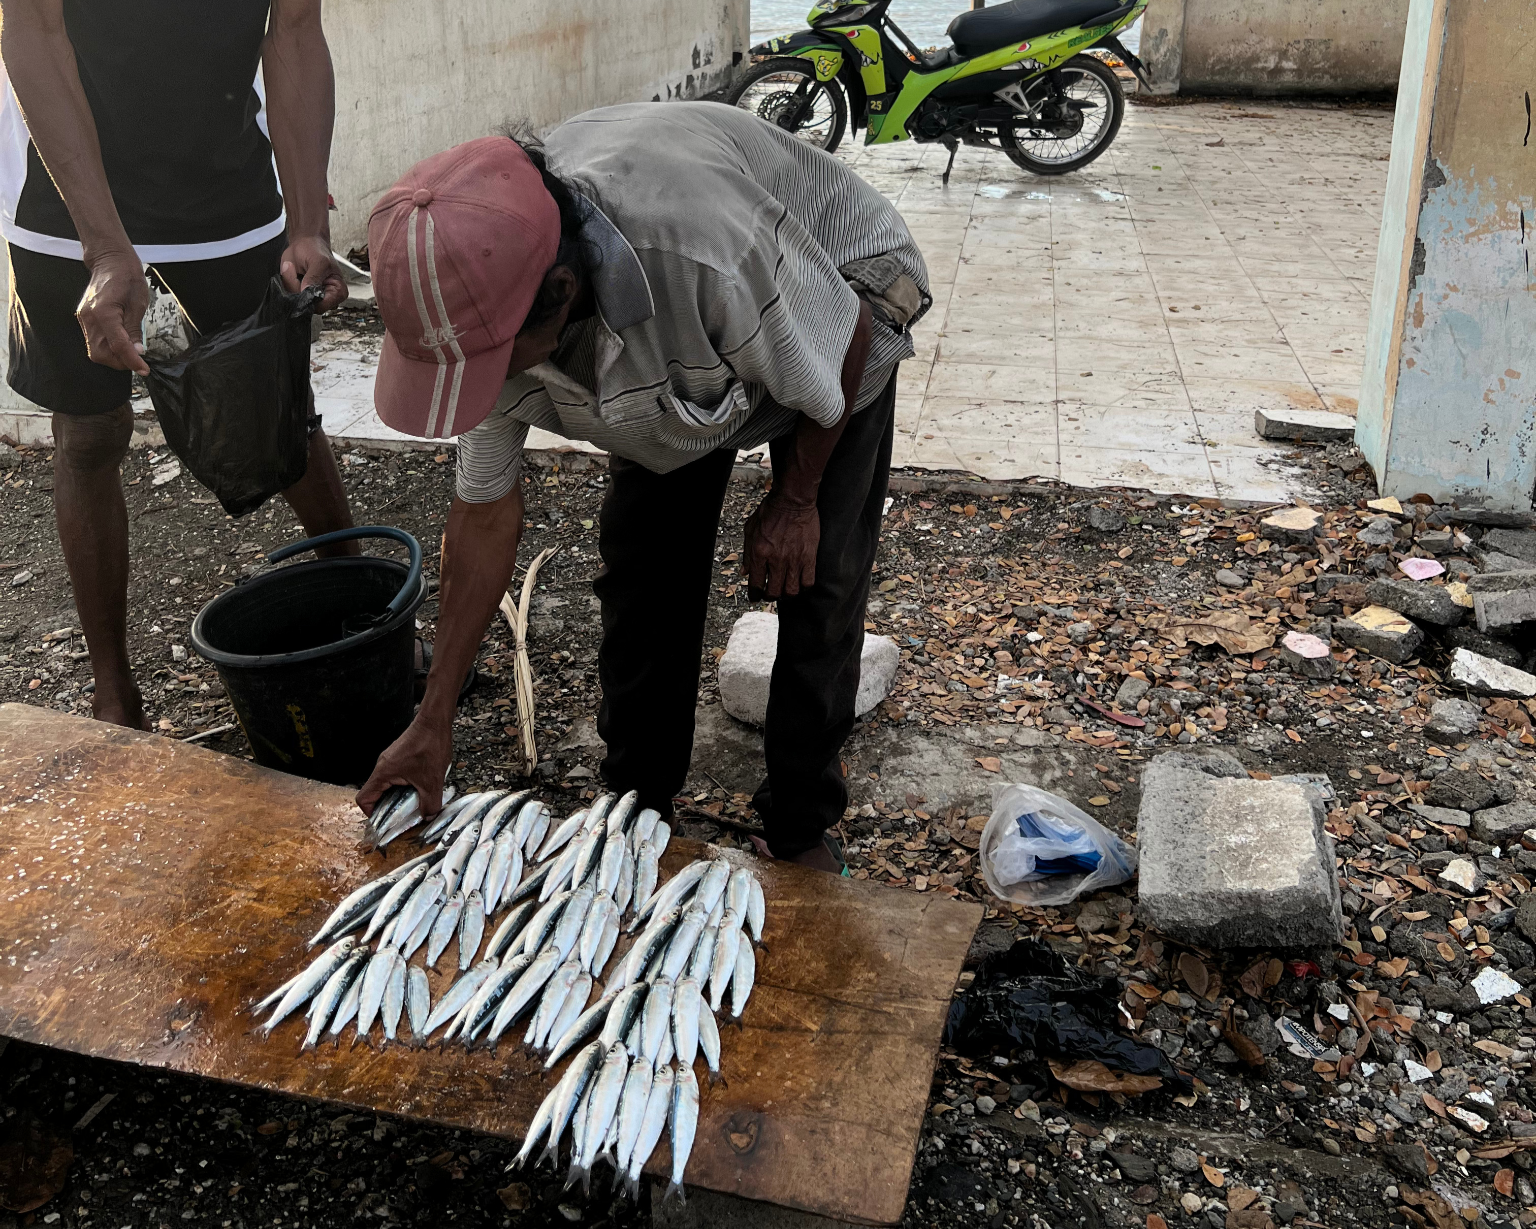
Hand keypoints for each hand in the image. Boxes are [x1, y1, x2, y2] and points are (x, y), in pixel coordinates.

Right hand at [76, 249, 148, 373]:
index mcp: (104, 313)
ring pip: (95, 350)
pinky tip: (122, 342)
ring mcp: (84, 318)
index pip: (118, 347)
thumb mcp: (138, 304)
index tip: (144, 369)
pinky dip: (108, 347)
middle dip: (120, 362)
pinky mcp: (85, 318)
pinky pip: (94, 341)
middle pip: (100, 354)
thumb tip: (137, 351)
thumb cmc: (127, 277)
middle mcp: (89, 317)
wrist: (110, 261)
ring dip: (114, 357)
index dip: (132, 361)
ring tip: (131, 352)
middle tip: (137, 360)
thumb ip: (135, 330)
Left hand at [279, 233, 347, 311]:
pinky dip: (288, 285)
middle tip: (298, 272)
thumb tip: (307, 294)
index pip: (323, 306)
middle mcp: (327, 299)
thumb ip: (314, 279)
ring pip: (298, 302)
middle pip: (309, 306)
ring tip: (296, 270)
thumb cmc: (315, 249)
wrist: (304, 243)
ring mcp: (313, 298)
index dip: (310, 298)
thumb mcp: (318, 261)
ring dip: (291, 285)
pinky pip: (290, 297)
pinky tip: (294, 274)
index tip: (304, 282)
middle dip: (299, 290)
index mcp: (338, 292)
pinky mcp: (301, 295)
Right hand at [356, 714, 452, 818]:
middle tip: (404, 816)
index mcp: (383, 773)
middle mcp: (382, 766)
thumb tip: (428, 817)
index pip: (364, 799)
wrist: (435, 721)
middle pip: (376, 794)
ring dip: (399, 796)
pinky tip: (421, 787)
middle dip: (389, 807)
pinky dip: (405, 785)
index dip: (371, 813)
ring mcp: (390, 760)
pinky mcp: (399, 756)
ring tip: (415, 802)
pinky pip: (396, 776)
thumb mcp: (433, 782)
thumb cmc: (430, 746)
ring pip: (387, 785)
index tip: (385, 821)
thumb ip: (430, 804)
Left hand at [743, 491, 819, 597]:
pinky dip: (803, 586)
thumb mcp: (750, 530)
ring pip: (791, 591)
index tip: (755, 597)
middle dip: (770, 597)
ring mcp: (794, 560)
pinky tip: (800, 581)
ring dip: (787, 594)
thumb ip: (746, 553)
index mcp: (759, 553)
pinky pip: (808, 582)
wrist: (793, 500)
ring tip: (786, 589)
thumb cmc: (770, 512)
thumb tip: (744, 572)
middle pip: (773, 592)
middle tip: (771, 594)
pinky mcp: (809, 557)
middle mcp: (776, 560)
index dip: (754, 595)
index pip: (755, 584)